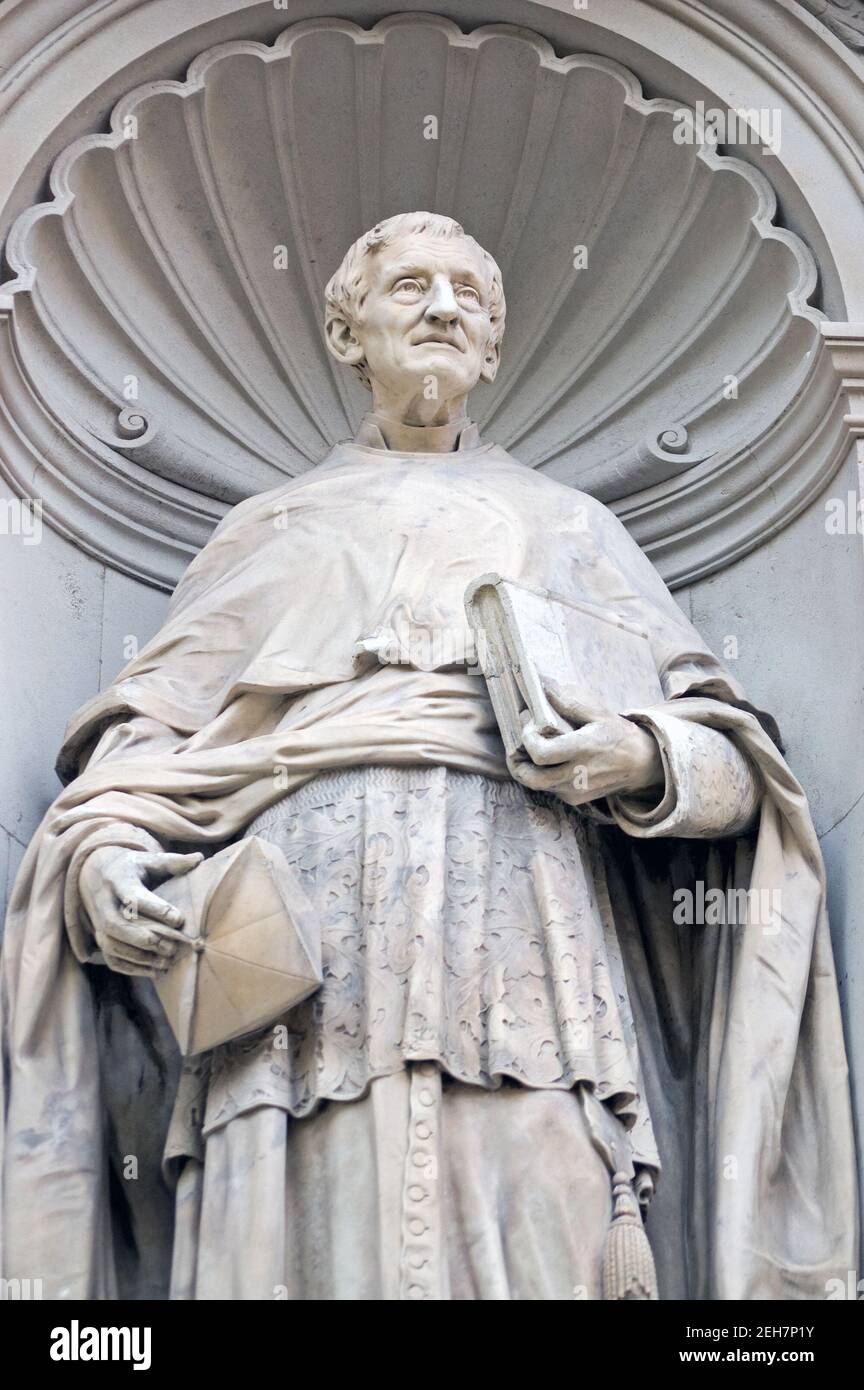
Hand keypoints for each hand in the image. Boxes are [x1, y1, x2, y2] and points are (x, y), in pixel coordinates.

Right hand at [79, 845, 202, 976]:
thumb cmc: (133, 868)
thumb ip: (173, 862)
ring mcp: (97, 922)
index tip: (179, 919)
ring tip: (167, 962)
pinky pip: (110, 958)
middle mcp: (103, 902)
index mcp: (118, 879)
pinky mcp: (99, 937)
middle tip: (172, 947)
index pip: (133, 897)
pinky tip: (155, 971)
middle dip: (144, 938)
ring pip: (111, 944)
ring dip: (139, 957)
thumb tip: (200, 858)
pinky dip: (131, 968)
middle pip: (116, 925)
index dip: (156, 909)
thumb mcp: (149, 860)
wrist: (96, 873)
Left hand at [508, 686, 663, 807]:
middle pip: (531, 777)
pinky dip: (541, 776)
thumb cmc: (617, 734)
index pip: (542, 753)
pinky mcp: (575, 799)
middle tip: (515, 747)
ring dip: (527, 769)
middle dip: (516, 763)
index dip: (528, 739)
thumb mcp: (598, 712)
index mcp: (583, 749)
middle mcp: (577, 774)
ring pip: (537, 785)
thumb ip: (569, 702)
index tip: (530, 725)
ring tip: (527, 751)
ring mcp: (576, 790)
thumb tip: (542, 686)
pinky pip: (549, 789)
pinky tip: (546, 761)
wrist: (640, 763)